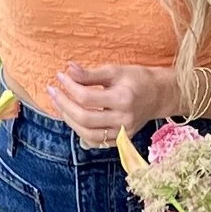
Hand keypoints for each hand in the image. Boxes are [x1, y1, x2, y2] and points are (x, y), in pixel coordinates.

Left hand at [48, 60, 170, 143]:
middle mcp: (123, 119)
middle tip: (52, 92)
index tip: (60, 76)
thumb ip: (91, 74)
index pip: (86, 97)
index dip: (69, 87)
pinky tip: (73, 118)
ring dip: (69, 120)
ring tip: (60, 105)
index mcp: (123, 99)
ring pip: (87, 134)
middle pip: (84, 118)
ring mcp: (123, 133)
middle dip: (64, 105)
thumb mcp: (115, 71)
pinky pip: (96, 142)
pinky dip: (81, 131)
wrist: (158, 95)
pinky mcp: (121, 140)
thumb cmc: (137, 79)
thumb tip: (68, 70)